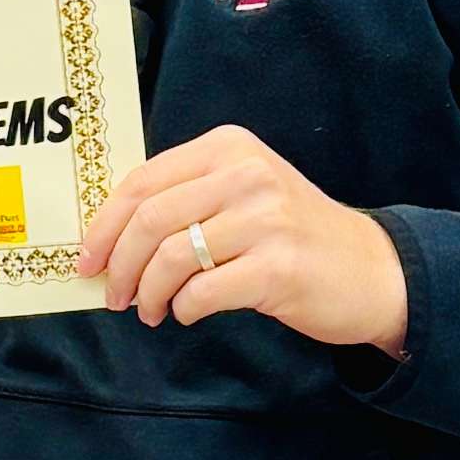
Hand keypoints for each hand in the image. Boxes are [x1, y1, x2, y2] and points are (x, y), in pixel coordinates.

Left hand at [77, 127, 409, 357]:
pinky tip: (188, 313)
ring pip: (170, 257)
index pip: (142, 181)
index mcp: (229, 147)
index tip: (88, 259)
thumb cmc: (293, 235)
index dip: (104, 224)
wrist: (372, 269)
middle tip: (115, 295)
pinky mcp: (277, 267)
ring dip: (149, 293)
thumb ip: (187, 197)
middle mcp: (247, 174)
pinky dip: (183, 309)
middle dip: (120, 264)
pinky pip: (201, 292)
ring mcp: (265, 219)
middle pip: (149, 219)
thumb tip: (111, 235)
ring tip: (152, 311)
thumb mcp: (243, 193)